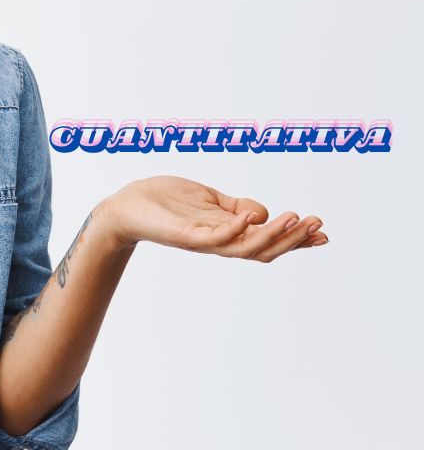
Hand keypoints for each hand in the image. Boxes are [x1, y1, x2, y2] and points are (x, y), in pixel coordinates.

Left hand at [99, 174, 328, 261]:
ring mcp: (202, 241)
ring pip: (244, 248)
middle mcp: (217, 242)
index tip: (324, 234)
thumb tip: (266, 213)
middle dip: (293, 240)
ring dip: (273, 236)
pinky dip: (235, 228)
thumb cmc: (164, 202)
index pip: (267, 242)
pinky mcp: (184, 236)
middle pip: (263, 250)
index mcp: (226, 233)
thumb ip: (236, 207)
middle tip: (318, 225)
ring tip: (295, 218)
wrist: (125, 206)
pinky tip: (252, 216)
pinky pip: (214, 237)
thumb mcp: (209, 199)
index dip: (296, 240)